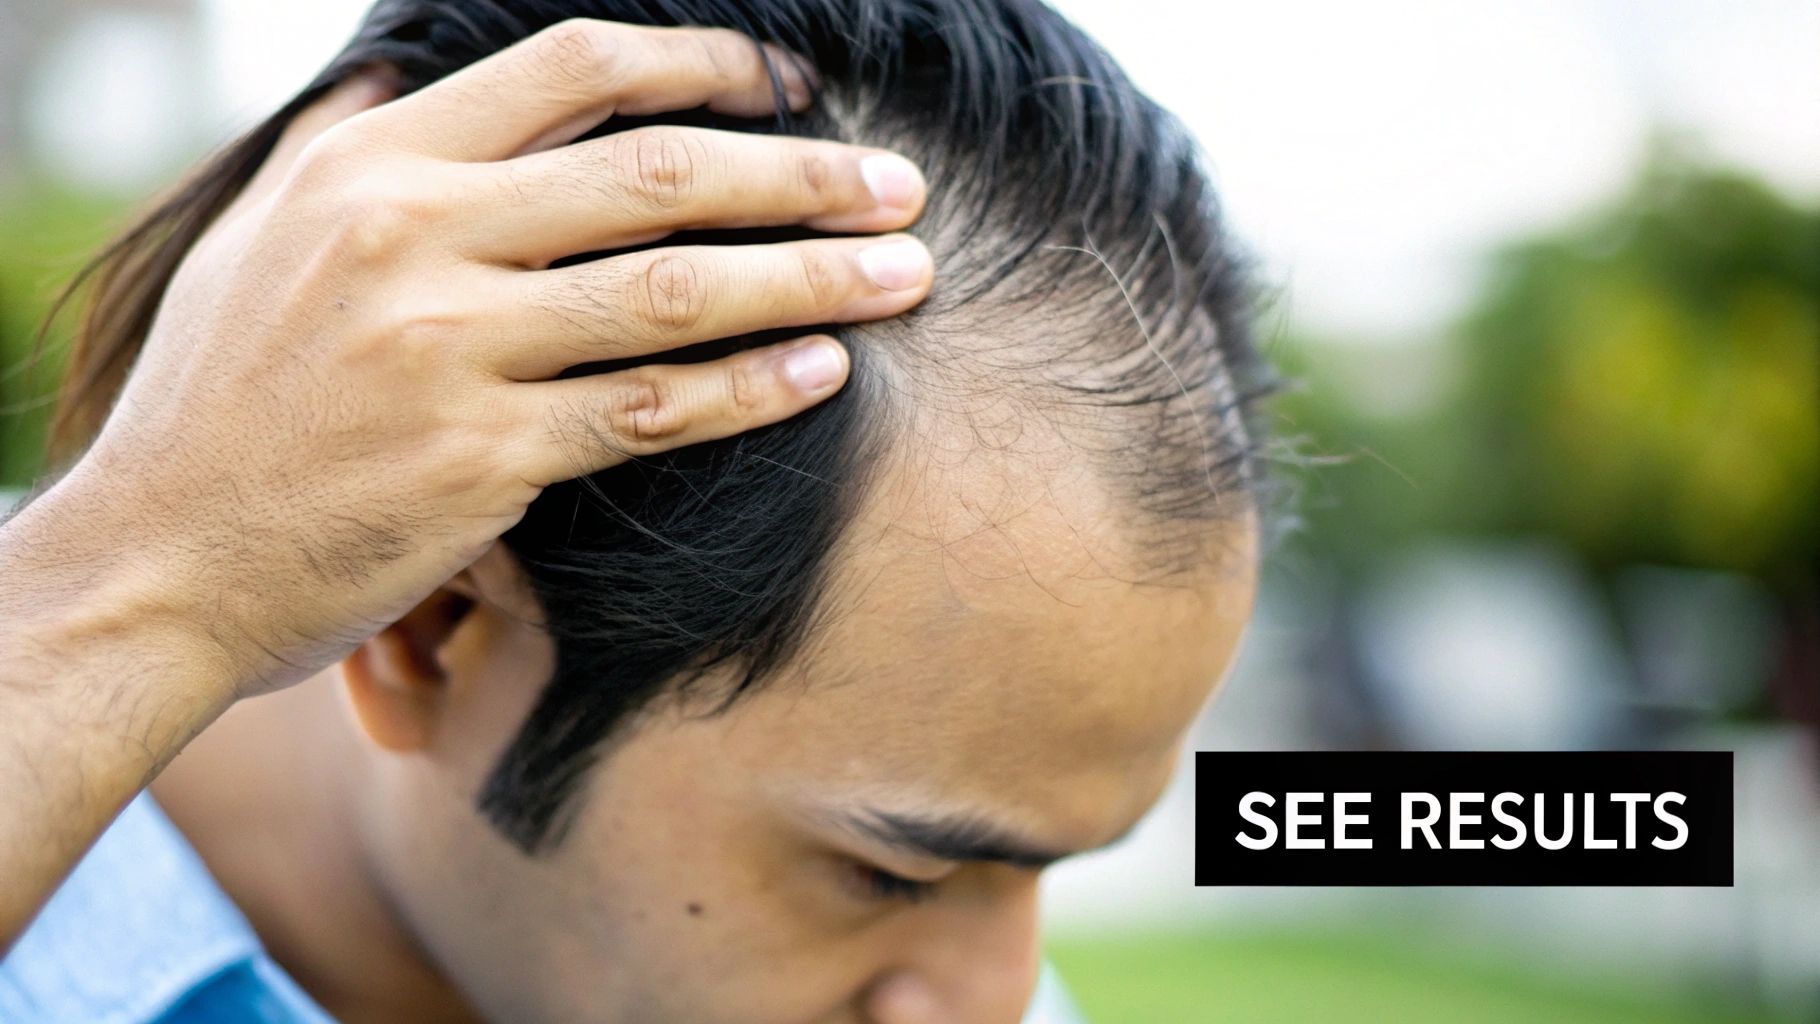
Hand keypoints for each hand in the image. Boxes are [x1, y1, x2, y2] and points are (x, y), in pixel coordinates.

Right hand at [52, 19, 931, 698]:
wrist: (155, 560)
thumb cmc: (220, 401)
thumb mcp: (257, 238)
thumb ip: (349, 147)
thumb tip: (406, 68)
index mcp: (370, 166)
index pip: (573, 70)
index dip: (706, 65)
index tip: (792, 86)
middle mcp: (412, 239)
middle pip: (652, 173)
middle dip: (798, 172)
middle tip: (897, 182)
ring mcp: (448, 351)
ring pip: (672, 293)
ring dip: (810, 277)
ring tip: (905, 272)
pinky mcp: (479, 461)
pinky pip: (648, 412)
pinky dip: (749, 388)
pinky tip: (823, 372)